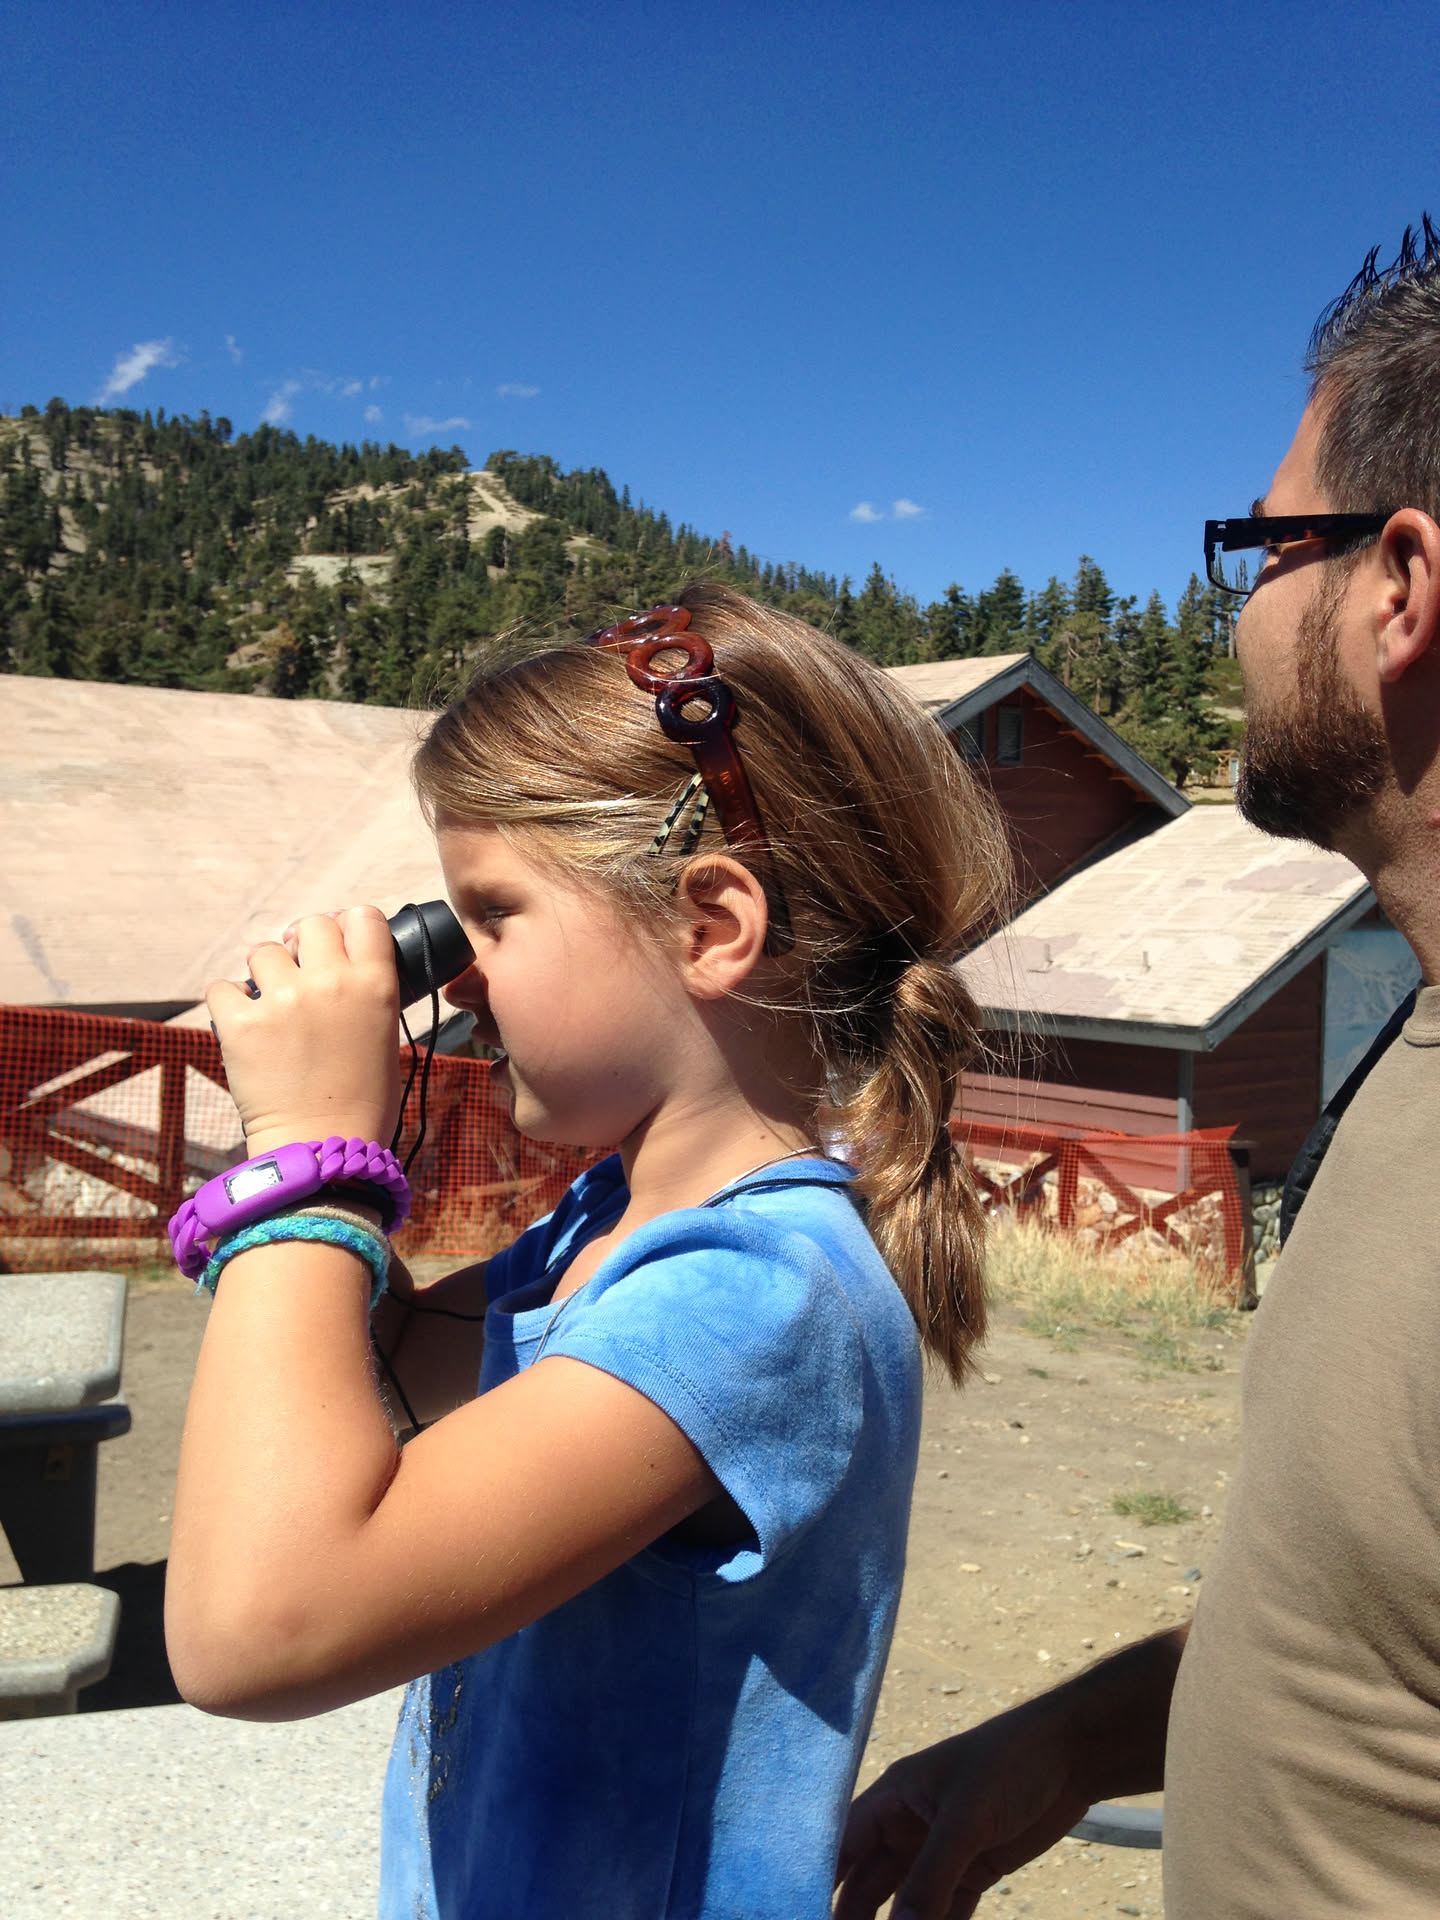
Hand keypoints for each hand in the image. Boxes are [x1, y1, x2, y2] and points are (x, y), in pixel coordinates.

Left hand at [207, 907, 401, 1153]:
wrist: (323, 1147)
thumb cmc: (363, 1099)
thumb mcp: (383, 1033)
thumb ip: (364, 990)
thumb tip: (333, 962)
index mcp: (375, 984)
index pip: (363, 917)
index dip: (347, 928)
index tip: (337, 947)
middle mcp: (331, 982)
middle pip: (311, 925)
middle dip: (302, 946)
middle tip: (299, 976)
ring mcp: (284, 1000)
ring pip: (262, 953)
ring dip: (263, 975)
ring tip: (271, 1010)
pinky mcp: (241, 1023)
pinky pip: (222, 988)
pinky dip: (229, 1005)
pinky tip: (244, 1028)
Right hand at [834, 1694, 1089, 1919]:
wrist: (1071, 1756)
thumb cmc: (1009, 1765)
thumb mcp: (964, 1819)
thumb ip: (929, 1879)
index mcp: (892, 1798)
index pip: (842, 1847)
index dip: (818, 1882)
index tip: (798, 1911)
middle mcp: (906, 1827)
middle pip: (867, 1885)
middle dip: (852, 1918)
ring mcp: (938, 1852)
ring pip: (904, 1905)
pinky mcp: (971, 1871)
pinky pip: (944, 1913)